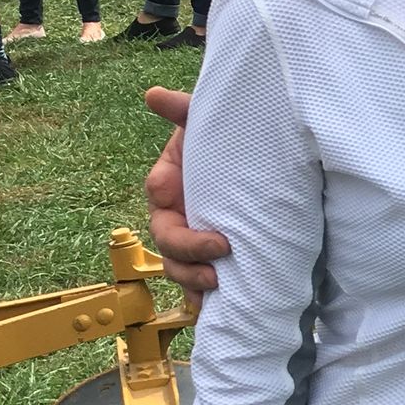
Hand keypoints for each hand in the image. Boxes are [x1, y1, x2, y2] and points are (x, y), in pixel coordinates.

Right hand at [144, 85, 227, 291]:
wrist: (250, 159)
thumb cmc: (223, 141)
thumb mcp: (203, 124)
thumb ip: (183, 110)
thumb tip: (153, 94)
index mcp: (168, 183)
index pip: (160, 198)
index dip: (175, 214)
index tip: (206, 227)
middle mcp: (175, 213)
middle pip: (168, 242)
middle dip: (189, 256)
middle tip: (220, 261)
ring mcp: (190, 235)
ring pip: (177, 266)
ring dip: (192, 281)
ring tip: (216, 289)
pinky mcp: (208, 254)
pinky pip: (197, 281)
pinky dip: (202, 296)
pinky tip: (216, 310)